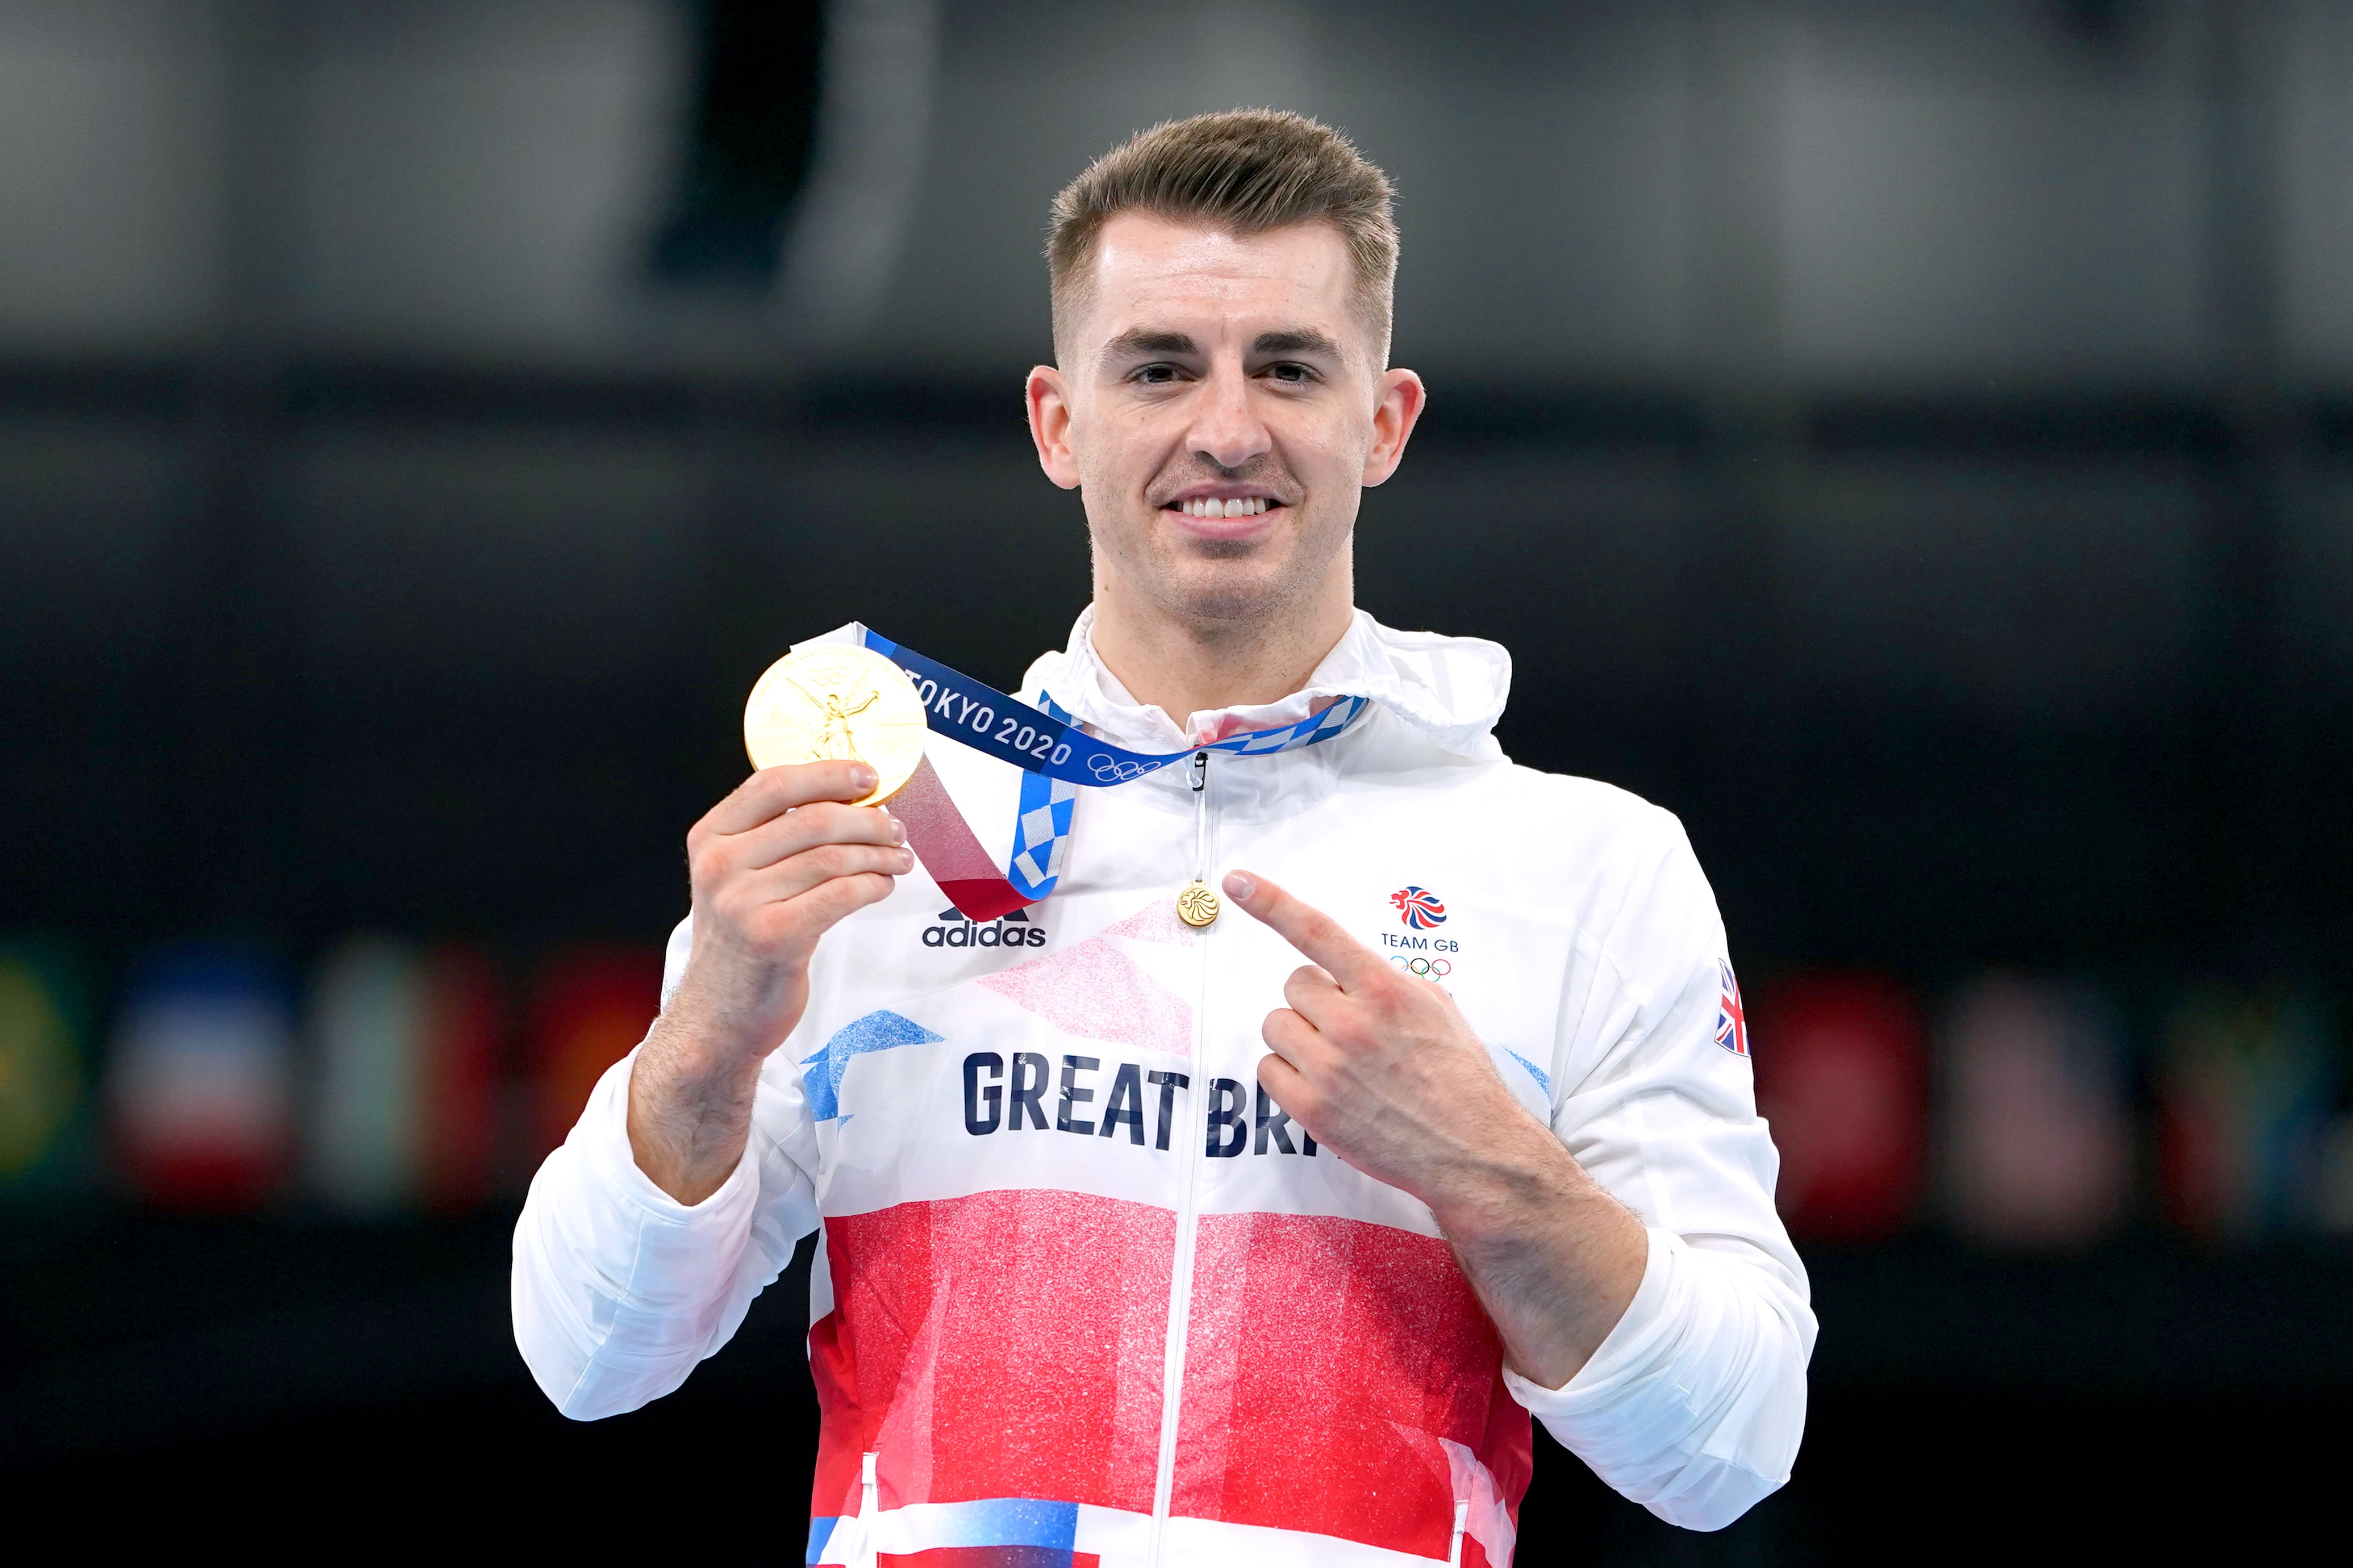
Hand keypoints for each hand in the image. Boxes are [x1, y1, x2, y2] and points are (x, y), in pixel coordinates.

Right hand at [628, 760, 909, 1202]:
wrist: (719, 1016)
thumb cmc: (741, 941)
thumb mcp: (737, 878)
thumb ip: (773, 837)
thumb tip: (851, 795)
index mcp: (710, 838)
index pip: (774, 783)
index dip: (829, 773)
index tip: (870, 774)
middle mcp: (720, 865)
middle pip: (815, 819)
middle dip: (868, 820)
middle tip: (897, 830)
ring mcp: (743, 902)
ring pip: (834, 858)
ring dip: (879, 855)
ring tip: (900, 860)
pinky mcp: (774, 937)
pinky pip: (842, 895)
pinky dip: (873, 885)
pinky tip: (883, 887)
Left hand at [1223, 869, 1541, 1212]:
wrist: (1473, 1150)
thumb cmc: (1459, 1079)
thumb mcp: (1436, 1009)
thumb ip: (1385, 982)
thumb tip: (1346, 970)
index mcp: (1385, 989)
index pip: (1317, 932)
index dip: (1271, 903)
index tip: (1237, 881)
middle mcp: (1353, 1023)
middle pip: (1293, 985)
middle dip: (1317, 1001)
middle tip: (1350, 1029)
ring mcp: (1329, 1067)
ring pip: (1276, 1025)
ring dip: (1300, 1037)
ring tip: (1340, 1061)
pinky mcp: (1312, 1108)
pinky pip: (1268, 1069)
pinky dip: (1289, 1074)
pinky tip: (1324, 1085)